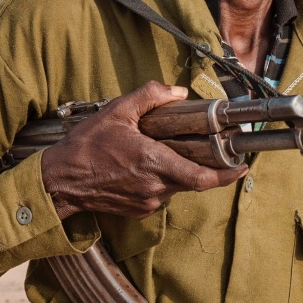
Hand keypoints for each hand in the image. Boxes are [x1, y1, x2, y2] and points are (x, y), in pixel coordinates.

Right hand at [39, 81, 246, 220]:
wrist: (60, 181)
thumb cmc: (86, 147)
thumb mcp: (116, 112)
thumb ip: (149, 97)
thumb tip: (177, 91)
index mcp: (154, 163)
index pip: (202, 177)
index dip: (227, 175)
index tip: (242, 167)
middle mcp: (155, 187)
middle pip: (193, 180)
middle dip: (202, 166)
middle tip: (206, 150)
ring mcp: (147, 202)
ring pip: (176, 187)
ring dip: (176, 172)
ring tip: (160, 153)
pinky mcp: (138, 211)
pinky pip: (159, 195)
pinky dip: (160, 181)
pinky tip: (143, 167)